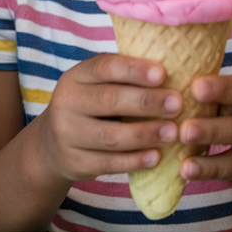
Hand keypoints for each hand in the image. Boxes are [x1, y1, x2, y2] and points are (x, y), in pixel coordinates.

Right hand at [35, 54, 181, 182]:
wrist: (53, 144)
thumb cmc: (91, 107)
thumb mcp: (97, 86)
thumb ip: (125, 77)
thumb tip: (175, 68)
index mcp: (76, 76)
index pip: (105, 67)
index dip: (134, 70)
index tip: (163, 73)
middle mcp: (66, 102)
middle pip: (109, 100)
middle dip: (147, 102)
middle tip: (178, 104)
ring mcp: (66, 134)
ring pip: (110, 136)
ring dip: (145, 134)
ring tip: (173, 132)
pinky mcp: (73, 162)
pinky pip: (108, 163)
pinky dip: (134, 161)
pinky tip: (156, 157)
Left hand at [178, 73, 231, 188]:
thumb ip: (217, 93)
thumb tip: (174, 88)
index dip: (221, 88)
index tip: (195, 87)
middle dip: (212, 128)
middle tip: (184, 128)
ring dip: (208, 152)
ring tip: (183, 147)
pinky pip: (231, 170)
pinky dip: (208, 170)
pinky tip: (186, 169)